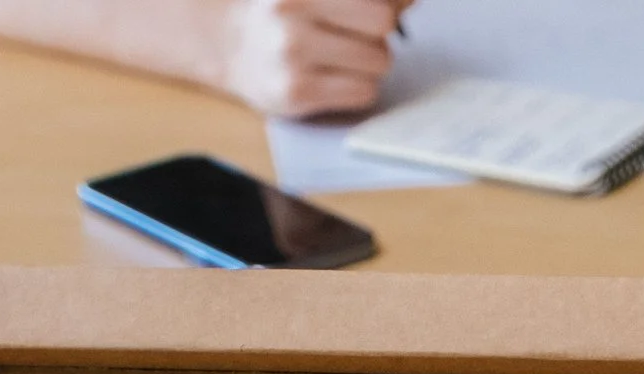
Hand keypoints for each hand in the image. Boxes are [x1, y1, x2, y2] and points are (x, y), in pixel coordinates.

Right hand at [224, 0, 411, 116]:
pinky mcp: (296, 94)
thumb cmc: (286, 11)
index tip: (373, 15)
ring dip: (370, 63)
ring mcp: (292, 55)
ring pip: (378, 63)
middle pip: (382, 25)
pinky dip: (359, 87)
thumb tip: (413, 0)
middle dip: (378, 32)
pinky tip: (335, 78)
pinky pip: (363, 93)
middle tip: (355, 35)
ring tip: (341, 57)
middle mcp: (291, 13)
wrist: (230, 43)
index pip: (378, 2)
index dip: (386, 6)